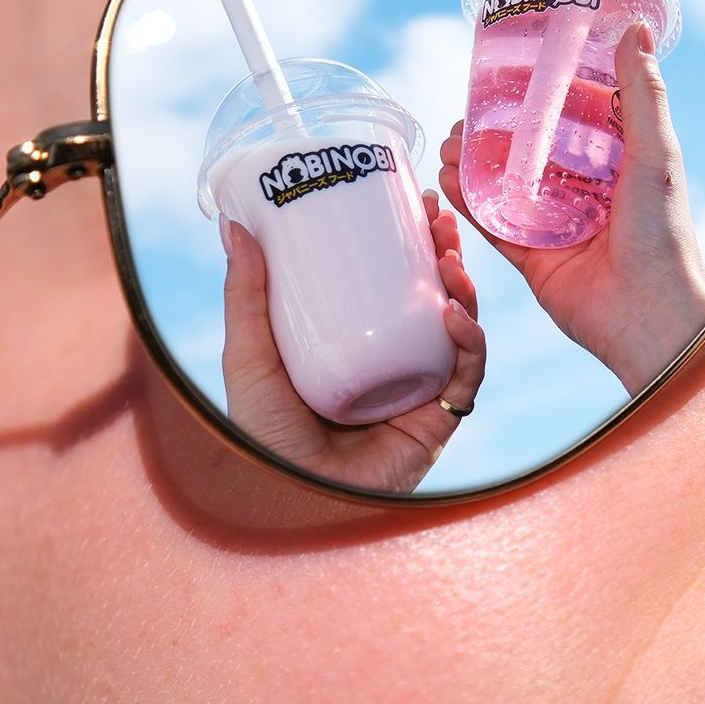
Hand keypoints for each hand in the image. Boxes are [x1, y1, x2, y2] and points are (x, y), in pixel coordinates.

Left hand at [218, 193, 484, 493]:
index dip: (410, 244)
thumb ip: (245, 293)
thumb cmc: (260, 437)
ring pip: (460, 331)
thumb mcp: (249, 354)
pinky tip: (454, 315)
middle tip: (439, 220)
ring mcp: (419, 391)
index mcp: (356, 345)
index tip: (413, 204)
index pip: (394, 285)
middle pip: (434, 300)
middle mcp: (393, 364)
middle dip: (445, 256)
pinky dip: (470, 342)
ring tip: (449, 259)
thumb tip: (234, 223)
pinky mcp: (437, 422)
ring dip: (465, 289)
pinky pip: (466, 376)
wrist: (286, 499)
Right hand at [439, 23, 704, 394]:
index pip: (577, 118)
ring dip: (475, 164)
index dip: (546, 93)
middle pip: (532, 152)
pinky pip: (495, 227)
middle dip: (496, 131)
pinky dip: (471, 205)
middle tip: (466, 112)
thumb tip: (635, 28)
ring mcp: (557, 227)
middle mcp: (586, 194)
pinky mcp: (534, 261)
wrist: (649, 319)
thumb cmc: (664, 236)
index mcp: (620, 166)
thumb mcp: (656, 154)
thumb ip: (642, 94)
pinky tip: (450, 181)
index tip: (513, 68)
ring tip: (448, 142)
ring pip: (506, 187)